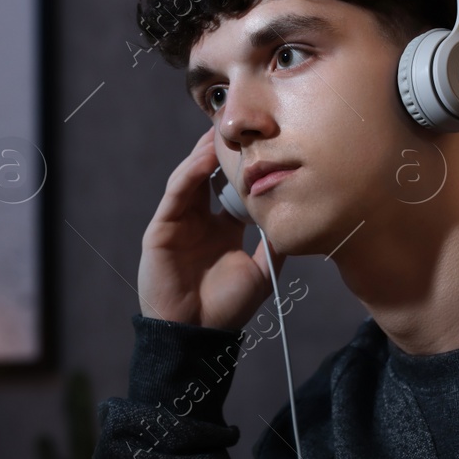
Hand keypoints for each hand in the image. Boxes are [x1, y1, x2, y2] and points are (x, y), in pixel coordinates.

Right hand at [138, 128, 282, 331]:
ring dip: (205, 154)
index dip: (244, 168)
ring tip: (223, 132)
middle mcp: (199, 222)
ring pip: (191, 178)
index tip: (264, 144)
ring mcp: (179, 223)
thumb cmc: (226, 309)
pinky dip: (189, 172)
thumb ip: (275, 246)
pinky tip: (204, 156)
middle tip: (242, 124)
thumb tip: (297, 221)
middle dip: (222, 151)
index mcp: (221, 230)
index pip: (231, 189)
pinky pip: (176, 193)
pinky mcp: (161, 228)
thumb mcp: (262, 273)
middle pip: (209, 176)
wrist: (197, 334)